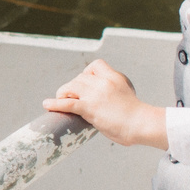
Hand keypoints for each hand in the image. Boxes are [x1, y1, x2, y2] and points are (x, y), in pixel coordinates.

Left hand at [44, 59, 167, 149]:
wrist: (142, 124)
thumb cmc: (138, 118)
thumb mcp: (127, 96)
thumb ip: (114, 94)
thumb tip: (105, 105)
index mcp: (115, 78)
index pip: (95, 66)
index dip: (86, 74)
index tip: (86, 84)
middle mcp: (104, 82)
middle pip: (79, 78)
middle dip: (72, 87)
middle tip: (70, 97)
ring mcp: (96, 94)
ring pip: (71, 87)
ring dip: (63, 94)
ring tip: (60, 100)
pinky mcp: (90, 107)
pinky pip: (67, 102)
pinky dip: (55, 103)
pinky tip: (47, 105)